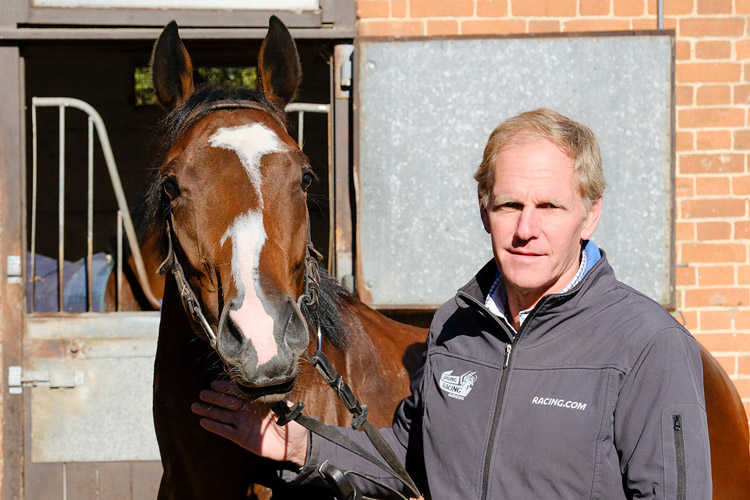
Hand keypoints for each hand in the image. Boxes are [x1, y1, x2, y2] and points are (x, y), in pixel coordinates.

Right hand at [191, 380, 308, 465]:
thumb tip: (267, 390)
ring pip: (223, 415)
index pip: (239, 392)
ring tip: (195, 406)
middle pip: (228, 402)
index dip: (226, 388)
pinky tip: (203, 421)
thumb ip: (275, 400)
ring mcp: (243, 424)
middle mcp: (247, 411)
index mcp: (257, 401)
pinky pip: (225, 431)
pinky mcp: (241, 437)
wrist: (294, 445)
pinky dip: (214, 426)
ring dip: (209, 411)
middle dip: (215, 398)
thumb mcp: (286, 408)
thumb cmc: (292, 423)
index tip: (214, 384)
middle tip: (202, 394)